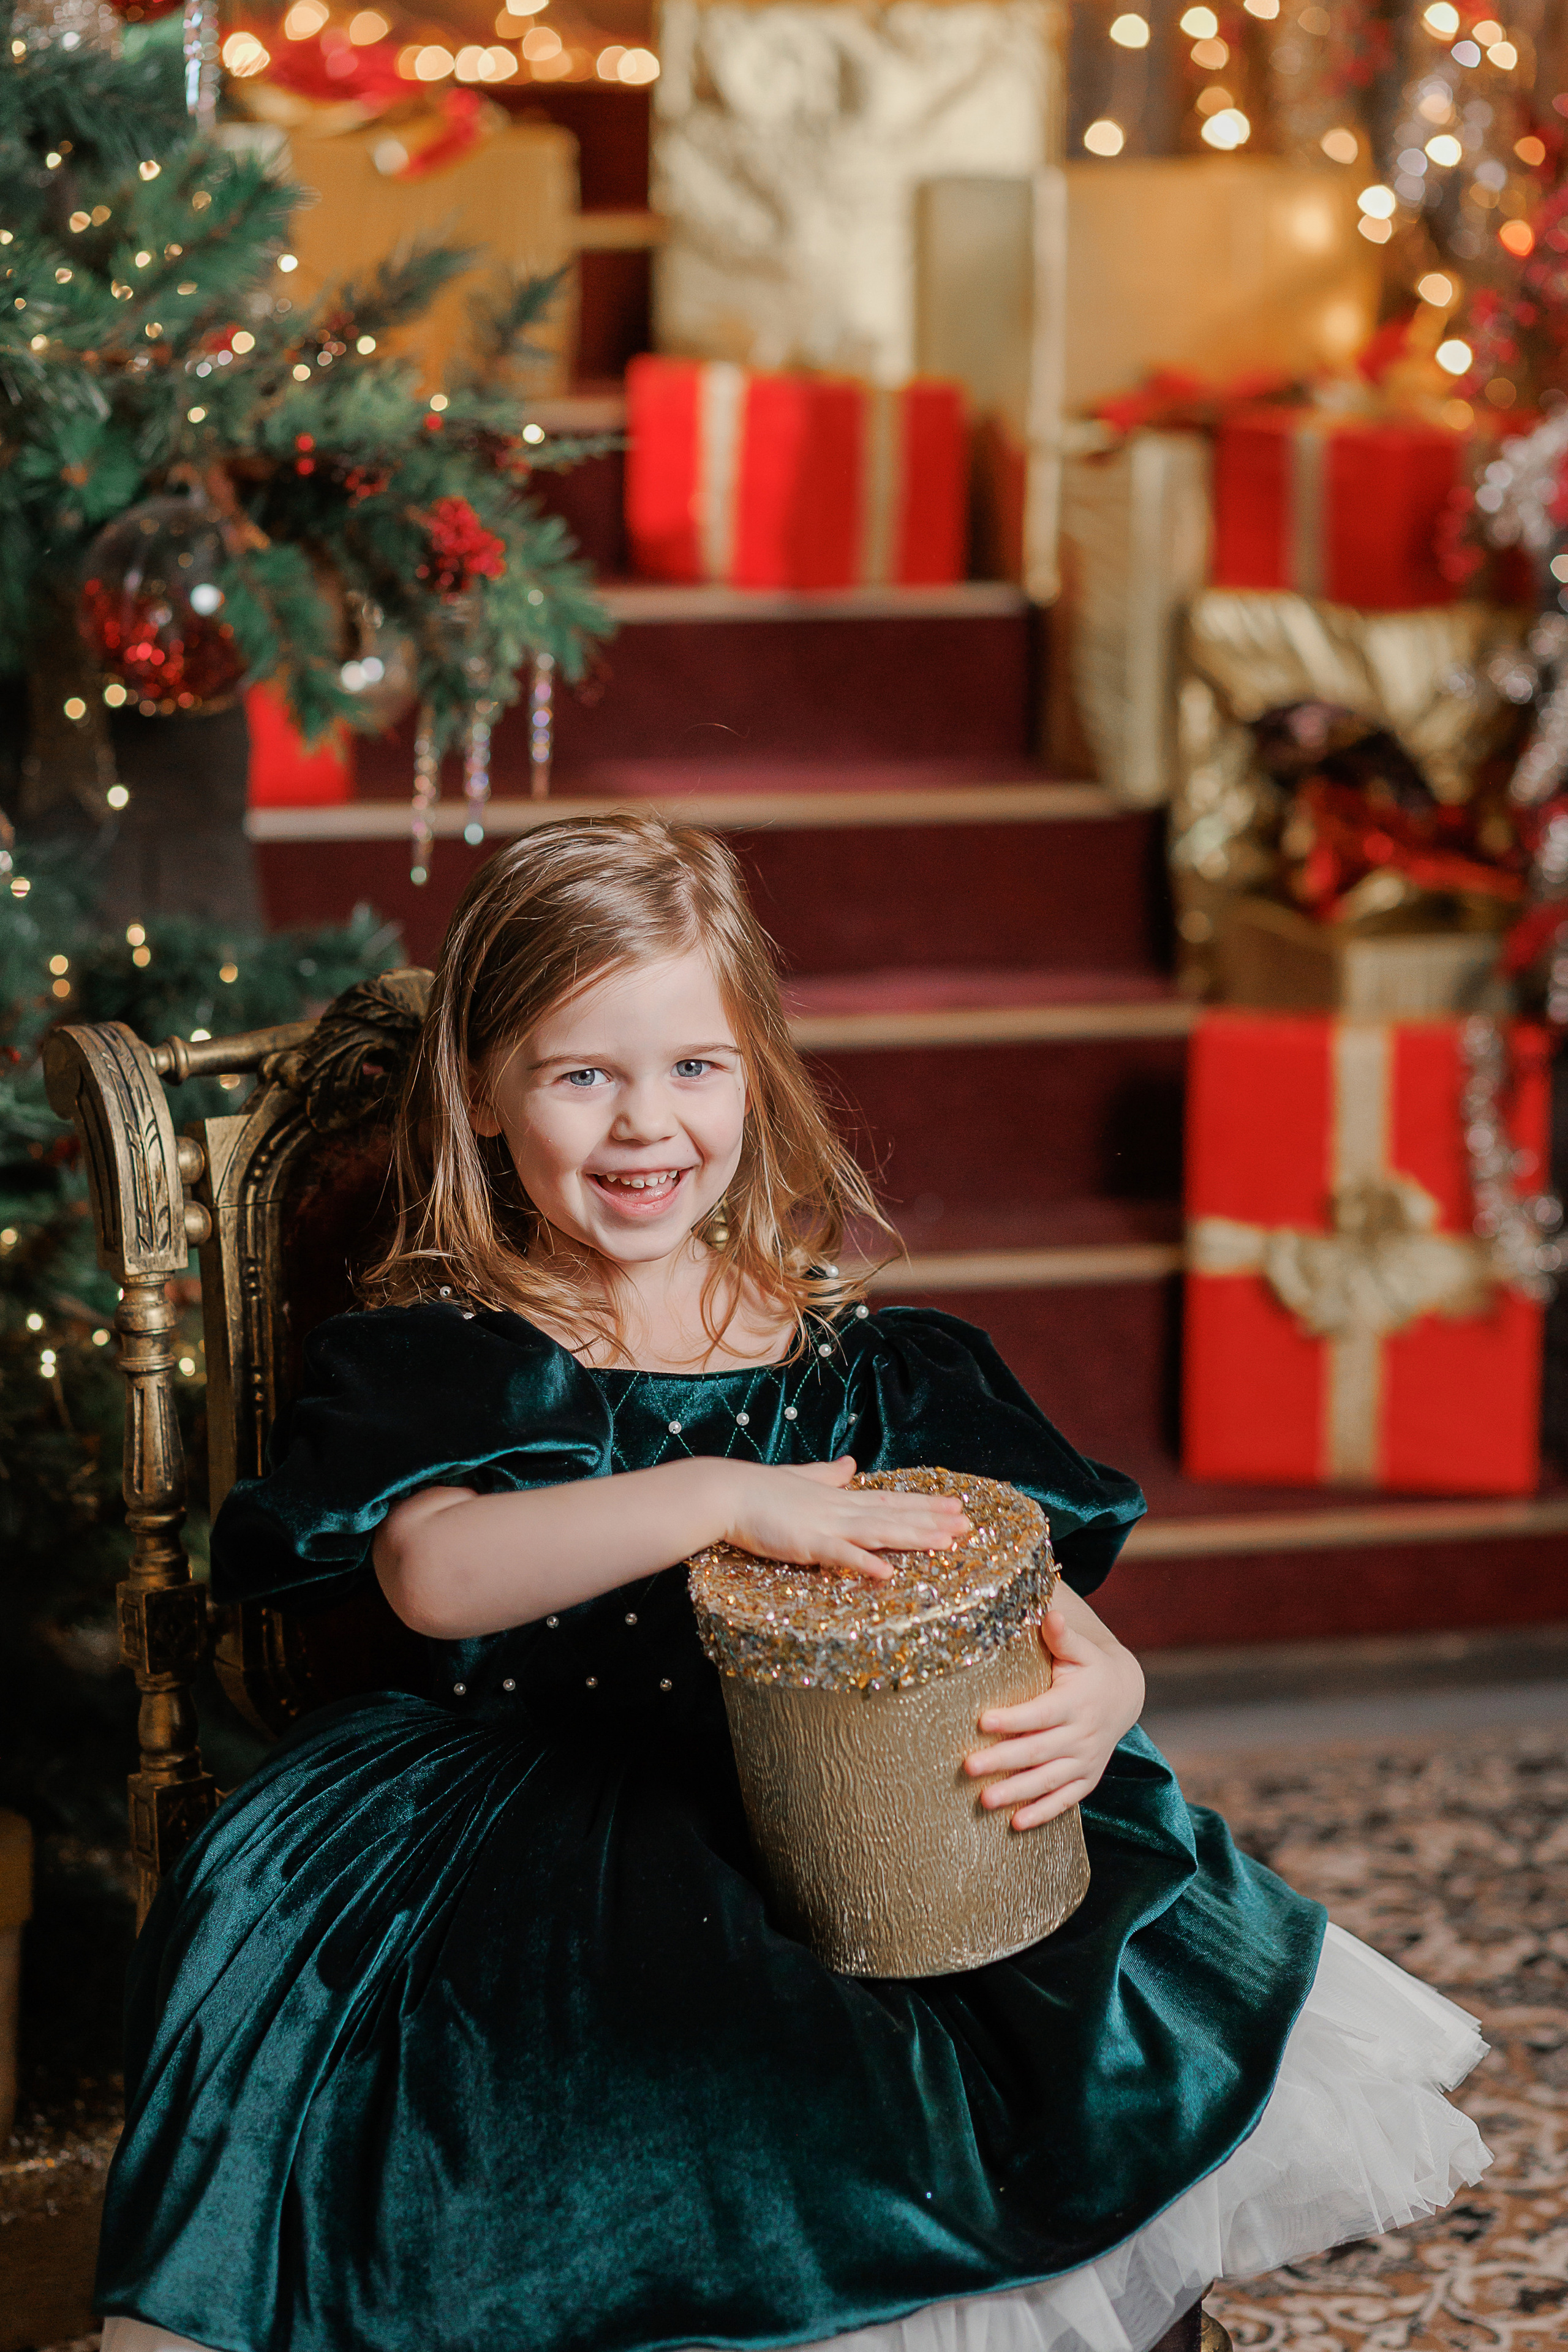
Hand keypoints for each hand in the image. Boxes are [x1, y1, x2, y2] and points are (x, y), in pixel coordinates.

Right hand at [719, 1456, 969, 1580]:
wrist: (725, 1493)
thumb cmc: (759, 1490)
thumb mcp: (801, 1478)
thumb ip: (827, 1475)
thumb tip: (850, 1465)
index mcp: (839, 1497)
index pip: (891, 1501)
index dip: (925, 1504)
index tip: (955, 1505)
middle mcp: (840, 1509)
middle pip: (895, 1515)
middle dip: (933, 1520)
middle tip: (969, 1523)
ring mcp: (825, 1526)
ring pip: (879, 1532)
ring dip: (914, 1537)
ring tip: (947, 1543)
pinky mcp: (806, 1543)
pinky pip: (840, 1556)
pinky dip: (864, 1564)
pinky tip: (888, 1574)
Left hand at [963, 1590, 1143, 1828]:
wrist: (1124, 1696)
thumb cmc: (1090, 1668)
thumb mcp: (1081, 1650)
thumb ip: (1063, 1636)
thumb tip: (1050, 1612)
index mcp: (1076, 1703)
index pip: (1041, 1714)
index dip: (1013, 1719)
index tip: (982, 1721)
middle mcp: (1082, 1735)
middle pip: (1038, 1751)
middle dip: (1003, 1761)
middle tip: (968, 1768)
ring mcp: (1085, 1761)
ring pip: (1048, 1780)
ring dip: (1016, 1792)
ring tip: (984, 1801)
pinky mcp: (1086, 1779)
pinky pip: (1064, 1800)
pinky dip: (1042, 1813)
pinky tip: (1016, 1824)